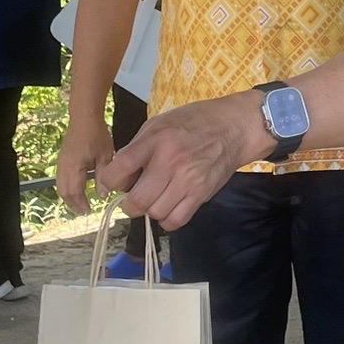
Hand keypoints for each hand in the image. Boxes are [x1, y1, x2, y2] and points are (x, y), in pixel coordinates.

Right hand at [54, 115, 116, 215]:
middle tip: (84, 210)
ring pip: (60, 186)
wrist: (84, 118)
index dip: (81, 204)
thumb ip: (103, 177)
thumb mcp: (106, 156)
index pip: (74, 192)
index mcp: (74, 167)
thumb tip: (103, 195)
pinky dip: (67, 187)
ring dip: (69, 197)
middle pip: (63, 192)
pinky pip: (61, 178)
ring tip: (81, 202)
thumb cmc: (97, 134)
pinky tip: (77, 188)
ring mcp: (61, 163)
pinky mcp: (62, 159)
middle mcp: (64, 167)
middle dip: (73, 203)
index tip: (89, 210)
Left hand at [100, 94, 269, 230]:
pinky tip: (168, 207)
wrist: (233, 127)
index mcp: (156, 140)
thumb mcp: (159, 123)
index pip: (120, 169)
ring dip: (150, 211)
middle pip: (137, 201)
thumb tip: (118, 176)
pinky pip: (176, 220)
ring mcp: (188, 180)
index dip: (110, 180)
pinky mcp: (202, 194)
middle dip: (129, 204)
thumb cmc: (192, 122)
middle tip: (134, 197)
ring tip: (155, 199)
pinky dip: (167, 220)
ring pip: (155, 213)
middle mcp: (171, 161)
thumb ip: (137, 148)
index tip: (114, 181)